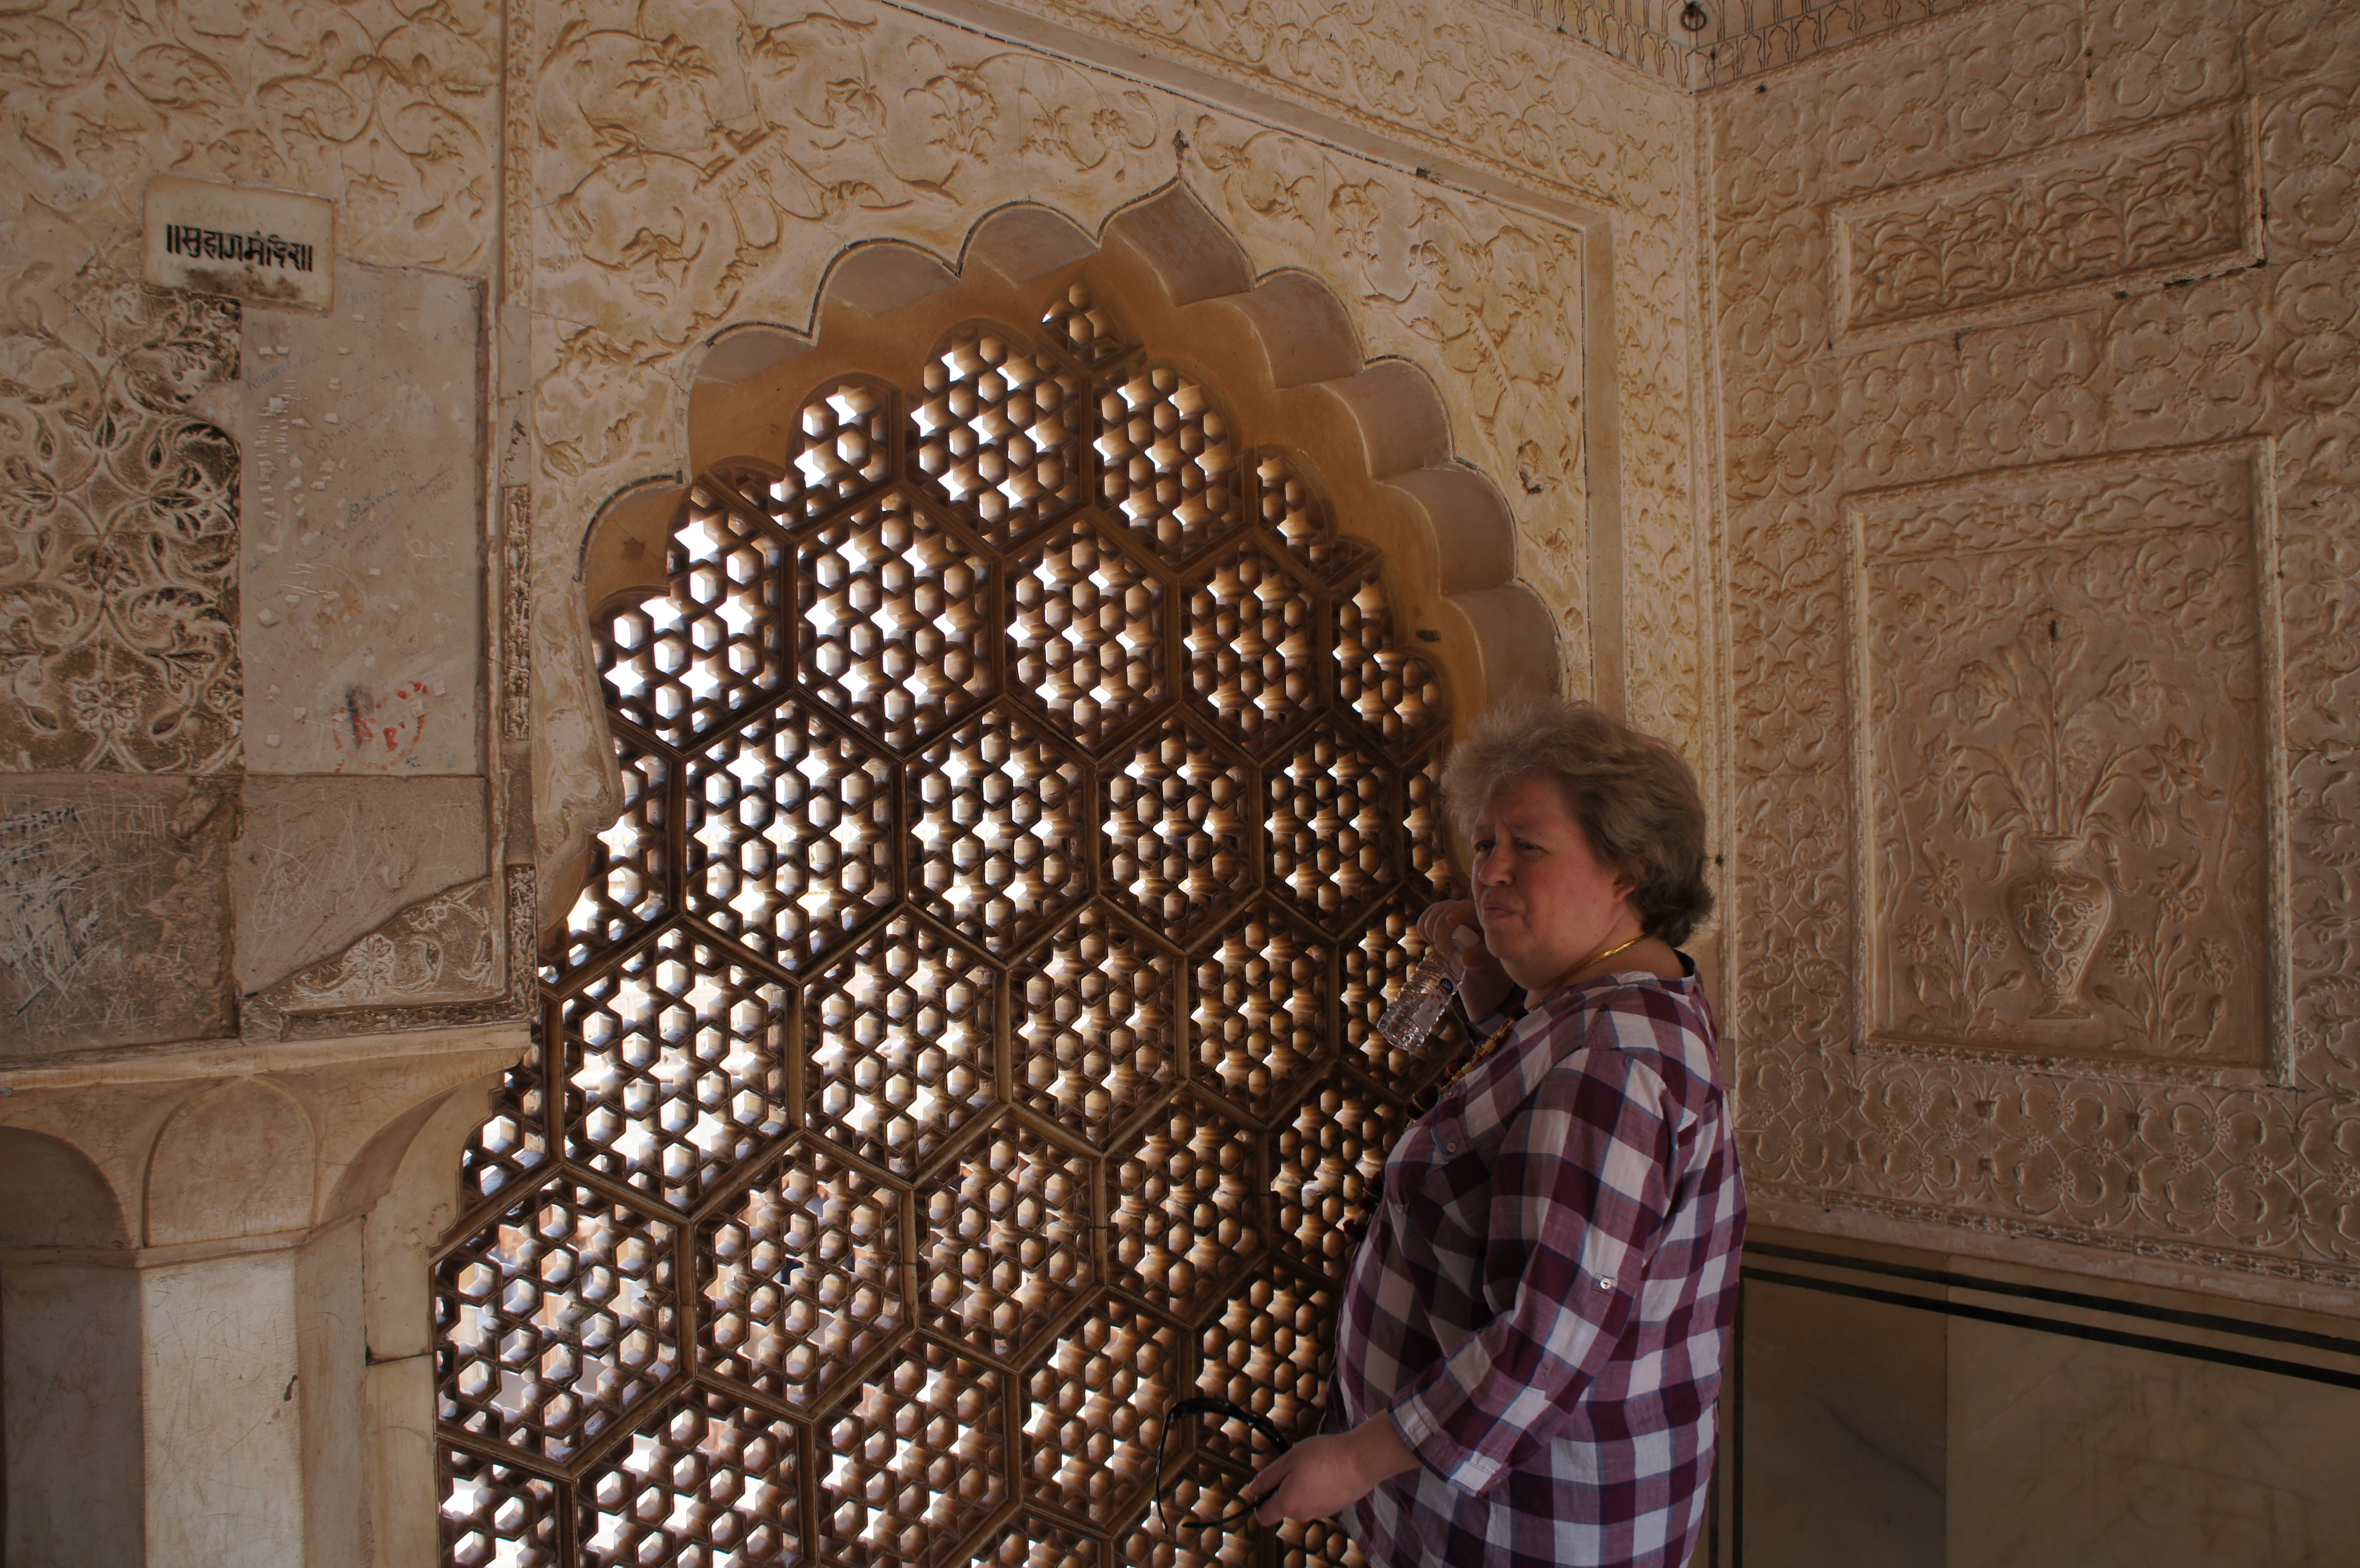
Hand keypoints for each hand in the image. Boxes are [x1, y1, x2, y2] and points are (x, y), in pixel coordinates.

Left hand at [1246, 1414, 1419, 1525]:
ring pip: (1302, 1501)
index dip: (1258, 1502)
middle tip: (1294, 1464)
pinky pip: (1318, 1499)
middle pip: (1284, 1506)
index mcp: (1288, 1504)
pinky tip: (1327, 1471)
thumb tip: (1253, 1489)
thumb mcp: (1289, 1459)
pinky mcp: (1335, 1508)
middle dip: (1284, 1488)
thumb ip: (1268, 1477)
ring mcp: (1321, 1512)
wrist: (1361, 1460)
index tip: (1264, 1486)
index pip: (1263, 1516)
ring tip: (1314, 1465)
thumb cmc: (1324, 1456)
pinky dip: (1318, 1488)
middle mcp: (1303, 1514)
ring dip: (1302, 1486)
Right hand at [1416, 899, 1510, 1019]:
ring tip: (1442, 946)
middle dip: (1440, 939)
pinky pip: (1422, 921)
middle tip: (1448, 953)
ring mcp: (1445, 906)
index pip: (1464, 911)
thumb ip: (1478, 955)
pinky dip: (1423, 933)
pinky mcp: (1434, 910)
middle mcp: (1459, 905)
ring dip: (1431, 937)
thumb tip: (1464, 958)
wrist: (1471, 946)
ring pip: (1429, 920)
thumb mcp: (1485, 954)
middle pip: (1442, 919)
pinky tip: (1433, 940)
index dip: (1456, 913)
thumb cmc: (1481, 949)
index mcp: (1475, 913)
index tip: (1450, 919)